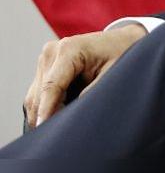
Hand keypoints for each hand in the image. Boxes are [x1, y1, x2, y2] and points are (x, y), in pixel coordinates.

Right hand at [23, 23, 146, 127]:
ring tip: (64, 123)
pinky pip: (39, 92)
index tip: (43, 128)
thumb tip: (75, 112)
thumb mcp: (113, 73)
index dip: (46, 110)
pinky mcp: (45, 66)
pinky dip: (47, 105)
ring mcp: (46, 58)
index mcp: (69, 49)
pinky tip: (61, 112)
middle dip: (46, 114)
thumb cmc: (121, 52)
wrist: (122, 40)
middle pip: (39, 93)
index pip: (51, 86)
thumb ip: (93, 91)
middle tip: (59, 133)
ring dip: (45, 111)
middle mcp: (52, 52)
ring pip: (35, 95)